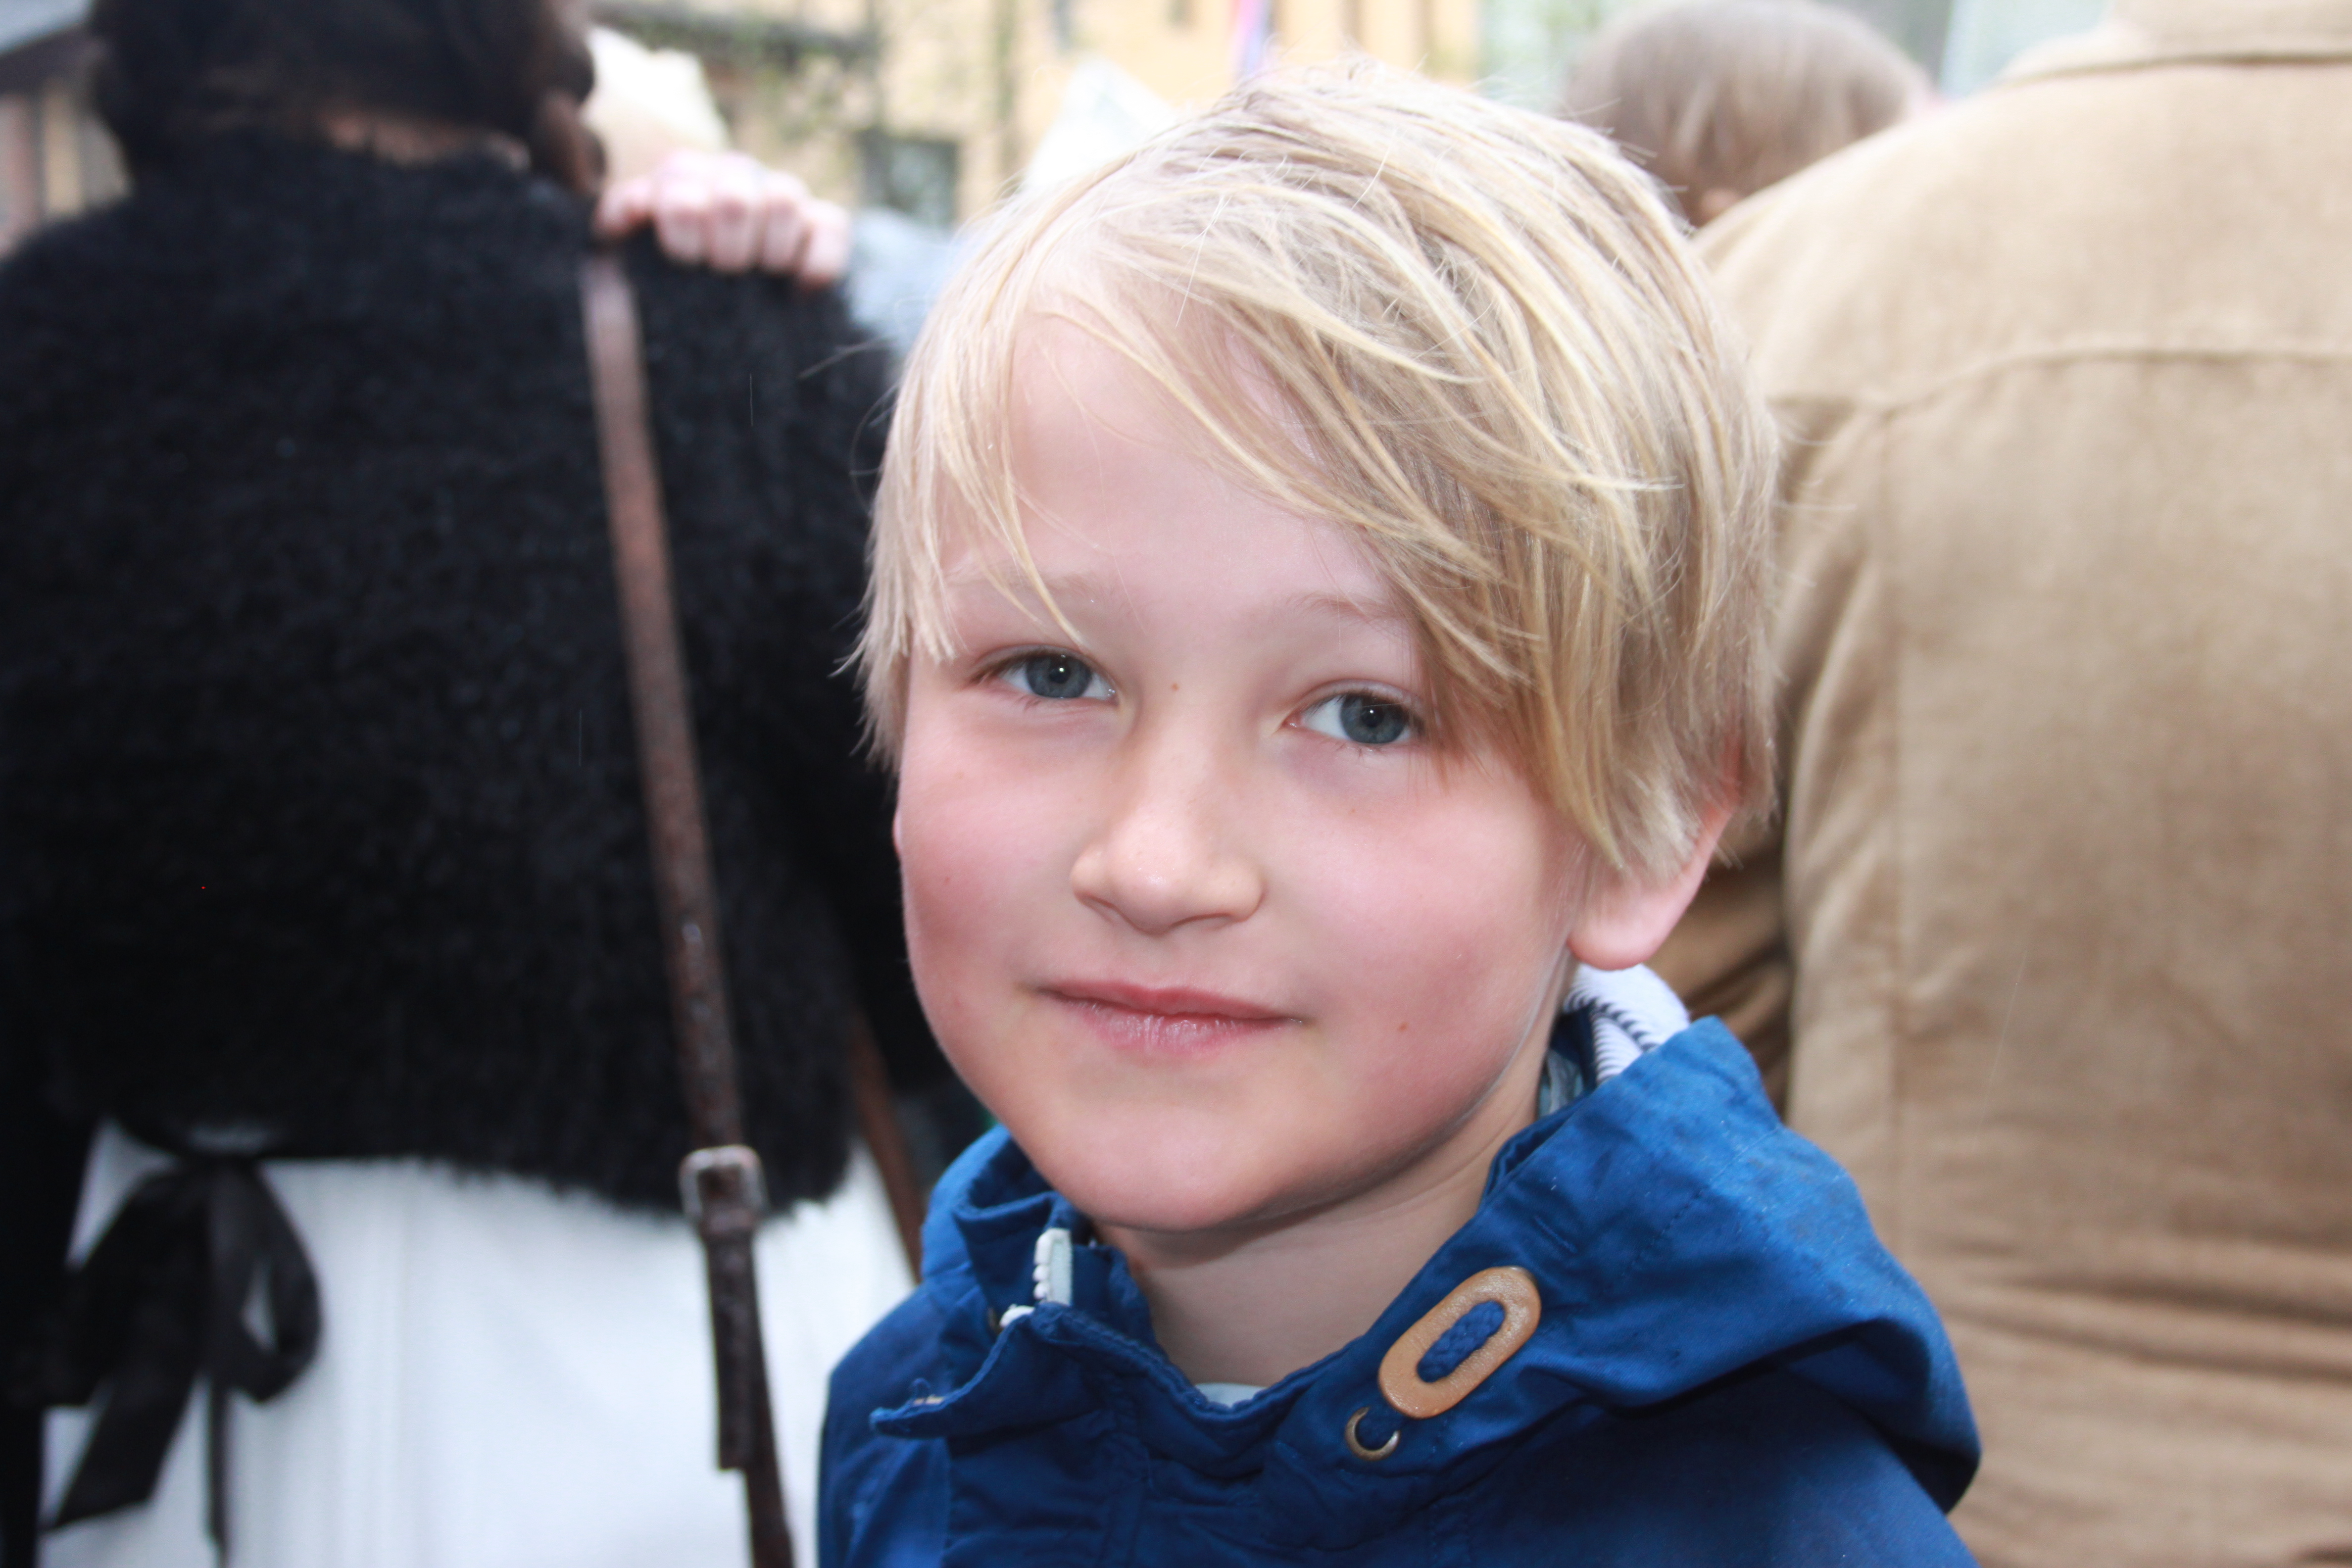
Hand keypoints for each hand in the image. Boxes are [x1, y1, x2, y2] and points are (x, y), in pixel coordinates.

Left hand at [594, 149, 852, 285]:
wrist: (717, 346)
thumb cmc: (660, 301)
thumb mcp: (623, 268)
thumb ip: (620, 229)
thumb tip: (636, 206)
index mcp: (678, 180)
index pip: (679, 186)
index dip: (681, 229)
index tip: (683, 262)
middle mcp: (728, 177)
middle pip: (736, 196)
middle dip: (728, 249)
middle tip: (723, 273)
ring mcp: (778, 199)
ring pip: (784, 200)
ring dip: (769, 251)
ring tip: (759, 276)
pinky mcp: (823, 225)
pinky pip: (831, 228)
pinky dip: (815, 266)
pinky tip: (797, 292)